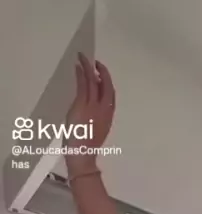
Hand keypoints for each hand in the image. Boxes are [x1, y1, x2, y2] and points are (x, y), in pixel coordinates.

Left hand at [65, 53, 115, 175]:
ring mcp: (93, 106)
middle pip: (106, 86)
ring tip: (84, 59)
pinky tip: (78, 67)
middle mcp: (103, 110)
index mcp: (107, 117)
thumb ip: (94, 121)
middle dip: (102, 72)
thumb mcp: (93, 133)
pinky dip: (81, 74)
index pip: (110, 96)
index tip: (102, 76)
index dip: (107, 84)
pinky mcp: (82, 105)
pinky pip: (83, 85)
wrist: (82, 155)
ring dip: (89, 68)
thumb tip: (88, 112)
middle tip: (96, 63)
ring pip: (93, 82)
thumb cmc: (86, 149)